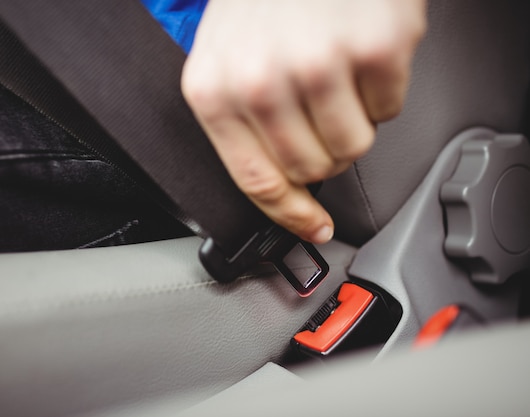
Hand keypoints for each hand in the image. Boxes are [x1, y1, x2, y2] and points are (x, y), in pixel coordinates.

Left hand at [182, 0, 425, 242]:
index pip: (255, 180)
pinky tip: (357, 51)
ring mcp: (319, 65)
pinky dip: (381, 86)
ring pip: (353, 145)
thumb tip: (282, 187)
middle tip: (321, 108)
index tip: (314, 227)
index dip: (290, 214)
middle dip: (323, 149)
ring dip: (353, 120)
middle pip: (312, 167)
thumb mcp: (224, 58)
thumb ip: (241, 124)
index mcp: (214, 90)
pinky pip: (390, 107)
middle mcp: (261, 81)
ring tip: (338, 75)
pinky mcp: (374, 48)